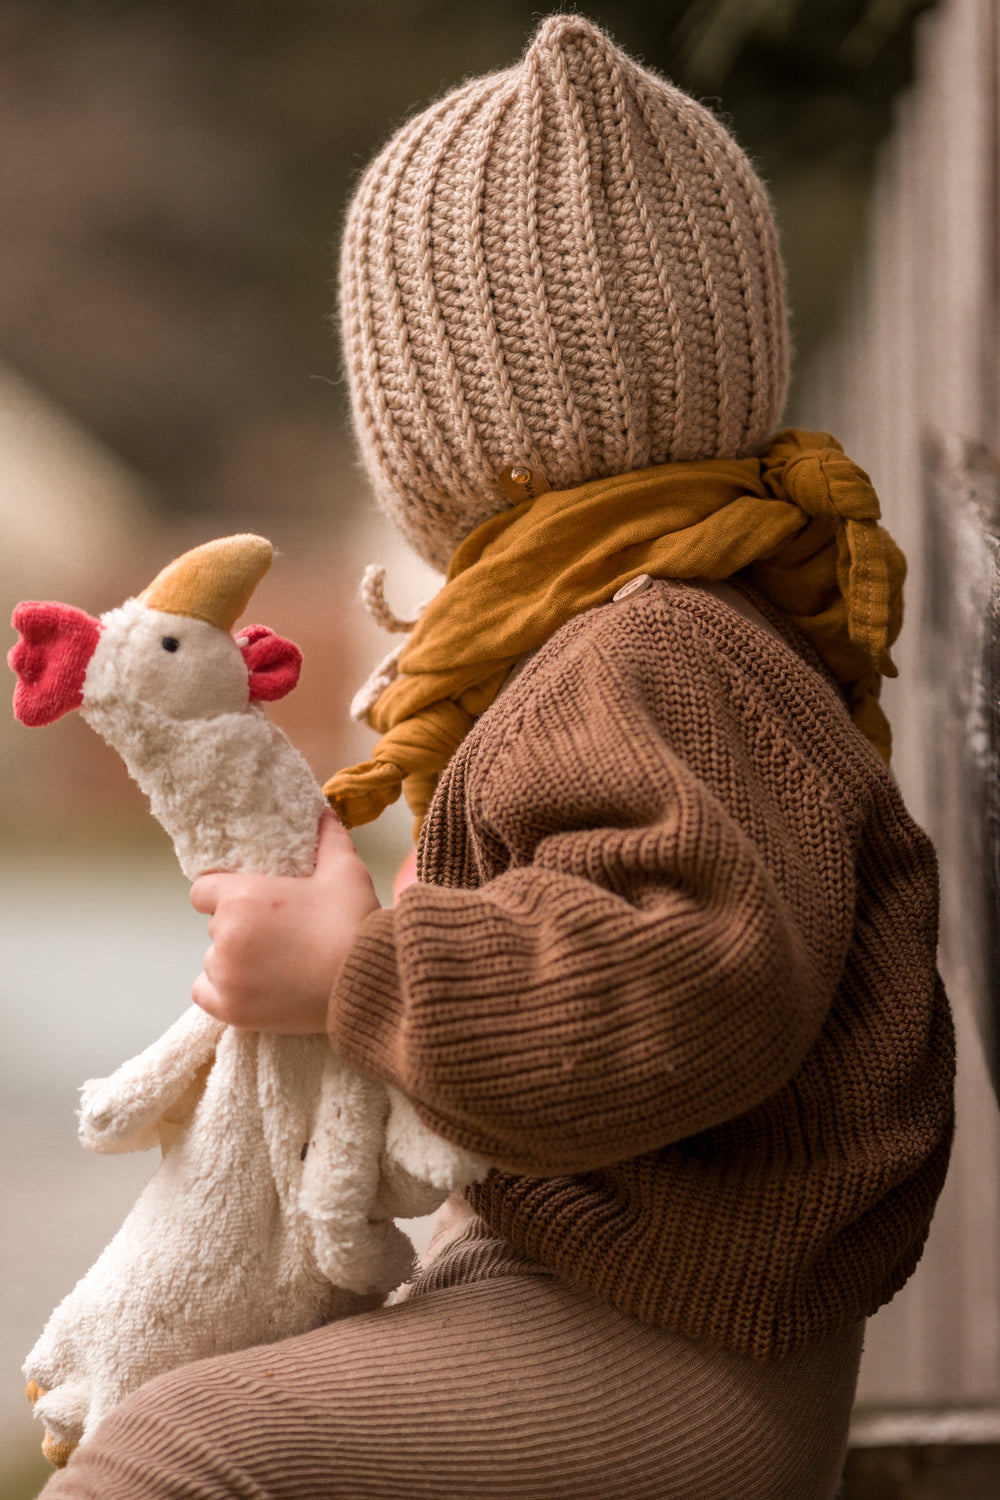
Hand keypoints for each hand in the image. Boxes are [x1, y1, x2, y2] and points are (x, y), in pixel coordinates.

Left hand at [189, 813, 379, 1031]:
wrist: (367, 982)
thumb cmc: (353, 924)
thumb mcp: (345, 870)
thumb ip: (327, 837)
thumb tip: (322, 812)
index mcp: (243, 896)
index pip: (203, 890)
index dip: (224, 893)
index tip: (250, 901)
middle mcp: (226, 935)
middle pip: (214, 926)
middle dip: (237, 926)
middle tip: (275, 932)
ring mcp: (226, 975)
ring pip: (214, 960)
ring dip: (234, 959)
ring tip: (273, 962)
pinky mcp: (232, 1010)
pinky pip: (207, 993)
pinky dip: (224, 990)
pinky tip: (252, 985)